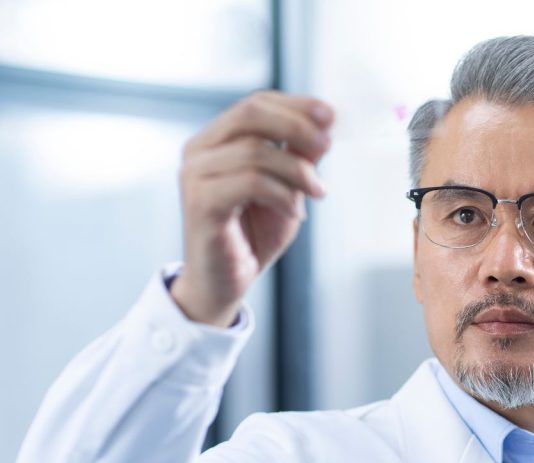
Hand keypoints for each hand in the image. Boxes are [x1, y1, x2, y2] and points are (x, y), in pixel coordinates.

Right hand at [171, 91, 333, 326]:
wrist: (228, 281)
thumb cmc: (255, 233)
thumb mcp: (288, 187)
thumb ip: (300, 156)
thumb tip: (326, 123)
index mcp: (216, 139)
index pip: (256, 103)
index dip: (296, 104)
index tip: (331, 115)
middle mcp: (199, 150)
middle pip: (250, 113)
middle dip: (297, 125)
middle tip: (328, 145)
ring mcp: (195, 175)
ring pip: (256, 151)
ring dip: (298, 170)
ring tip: (317, 193)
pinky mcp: (200, 202)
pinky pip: (251, 182)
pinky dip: (282, 194)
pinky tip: (294, 212)